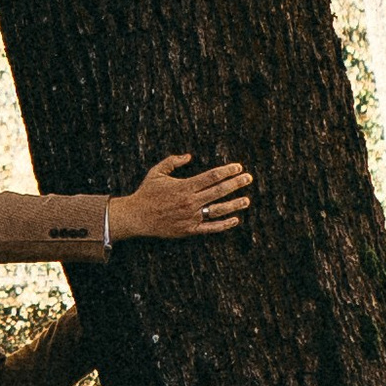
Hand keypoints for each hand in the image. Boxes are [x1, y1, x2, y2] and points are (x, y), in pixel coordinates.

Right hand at [113, 153, 253, 244]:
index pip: (212, 176)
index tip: (238, 167)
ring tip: (247, 200)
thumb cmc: (147, 193)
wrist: (136, 217)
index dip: (227, 170)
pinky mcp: (190, 230)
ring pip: (218, 210)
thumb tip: (189, 155)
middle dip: (236, 183)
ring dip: (234, 204)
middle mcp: (190, 201)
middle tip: (249, 178)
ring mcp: (191, 217)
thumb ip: (173, 161)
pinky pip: (211, 228)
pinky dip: (224, 224)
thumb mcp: (156, 172)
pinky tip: (235, 219)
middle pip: (219, 190)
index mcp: (184, 186)